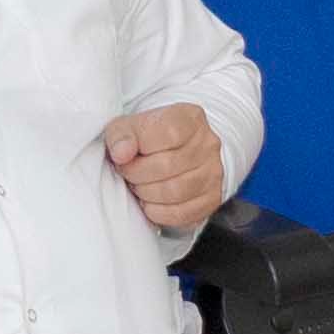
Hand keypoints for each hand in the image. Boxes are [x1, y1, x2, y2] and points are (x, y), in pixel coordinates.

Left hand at [101, 103, 228, 235]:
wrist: (177, 153)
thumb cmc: (151, 139)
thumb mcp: (132, 124)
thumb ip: (122, 132)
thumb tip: (121, 153)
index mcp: (190, 119)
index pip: (167, 133)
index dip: (137, 146)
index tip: (121, 154)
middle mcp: (208, 145)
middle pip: (167, 166)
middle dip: (136, 173)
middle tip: (127, 172)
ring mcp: (213, 174)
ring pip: (173, 192)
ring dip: (145, 192)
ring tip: (138, 184)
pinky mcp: (210, 201)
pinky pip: (179, 214)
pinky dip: (156, 211)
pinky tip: (149, 200)